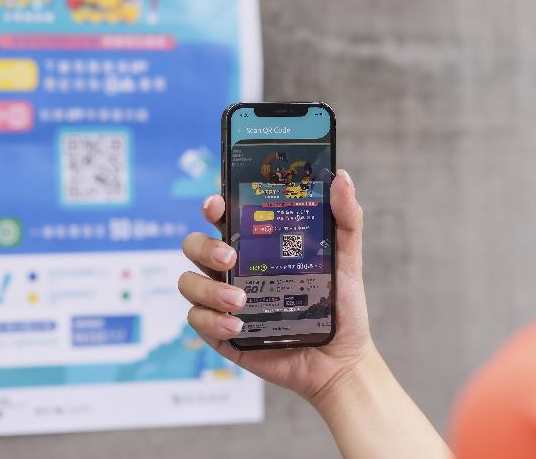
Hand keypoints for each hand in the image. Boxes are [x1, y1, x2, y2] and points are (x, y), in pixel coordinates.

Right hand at [178, 169, 376, 402]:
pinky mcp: (221, 332)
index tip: (217, 204)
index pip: (222, 216)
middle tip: (231, 258)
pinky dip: (212, 320)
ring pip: (188, 283)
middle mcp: (234, 268)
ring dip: (208, 289)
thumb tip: (341, 177)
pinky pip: (197, 320)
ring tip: (242, 301)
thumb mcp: (347, 258)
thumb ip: (346, 218)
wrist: (339, 358)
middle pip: (194, 245)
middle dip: (205, 247)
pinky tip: (238, 325)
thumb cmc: (340, 304)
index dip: (213, 205)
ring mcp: (224, 299)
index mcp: (256, 244)